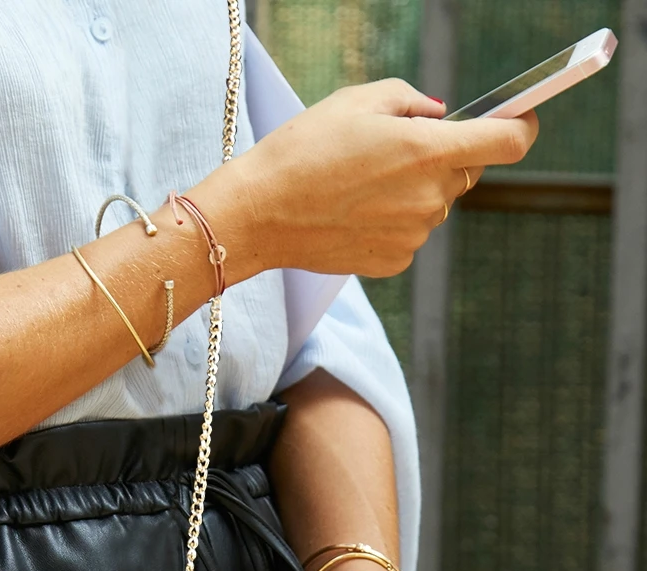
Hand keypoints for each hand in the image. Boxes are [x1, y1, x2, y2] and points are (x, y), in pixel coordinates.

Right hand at [191, 78, 537, 280]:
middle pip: (466, 172)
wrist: (258, 215)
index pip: (509, 141)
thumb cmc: (302, 151)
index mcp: (428, 151)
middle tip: (391, 153)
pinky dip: (392, 223)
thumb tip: (439, 115)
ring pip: (434, 205)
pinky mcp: (392, 262)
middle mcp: (429, 198)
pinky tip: (353, 214)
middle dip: (443, 158)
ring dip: (412, 193)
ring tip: (359, 186)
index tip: (515, 121)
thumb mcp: (357, 101)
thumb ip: (412, 100)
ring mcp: (413, 235)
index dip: (519, 126)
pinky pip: (410, 235)